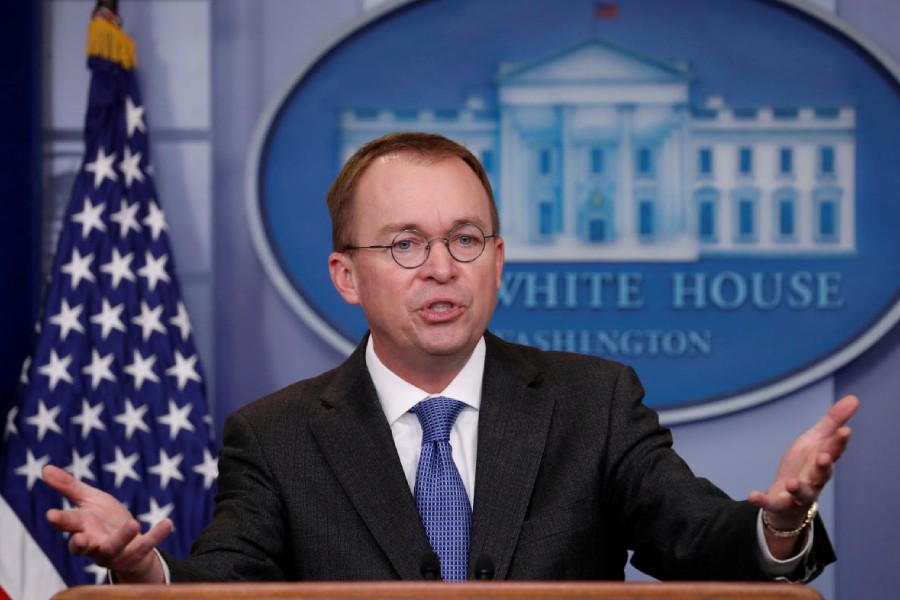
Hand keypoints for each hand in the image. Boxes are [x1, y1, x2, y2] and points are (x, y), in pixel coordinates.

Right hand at [43, 464, 170, 582]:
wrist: (128, 541)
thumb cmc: (103, 519)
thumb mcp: (89, 500)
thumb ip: (68, 487)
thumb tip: (45, 468)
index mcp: (81, 527)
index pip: (67, 525)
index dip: (60, 521)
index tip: (51, 515)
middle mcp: (93, 543)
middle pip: (83, 545)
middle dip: (79, 543)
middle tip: (79, 537)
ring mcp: (113, 552)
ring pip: (113, 549)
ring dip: (122, 538)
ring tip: (134, 522)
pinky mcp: (134, 554)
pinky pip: (145, 547)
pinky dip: (156, 536)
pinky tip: (168, 522)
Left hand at [747, 395, 857, 552]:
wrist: (789, 498)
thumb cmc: (805, 466)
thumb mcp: (816, 441)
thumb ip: (832, 422)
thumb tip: (854, 398)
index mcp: (822, 461)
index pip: (833, 451)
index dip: (839, 442)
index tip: (845, 430)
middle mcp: (814, 479)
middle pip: (821, 474)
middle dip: (824, 466)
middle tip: (824, 457)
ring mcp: (797, 494)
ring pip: (802, 493)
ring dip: (798, 488)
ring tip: (792, 483)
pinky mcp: (779, 503)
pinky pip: (771, 503)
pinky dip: (762, 500)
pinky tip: (752, 495)